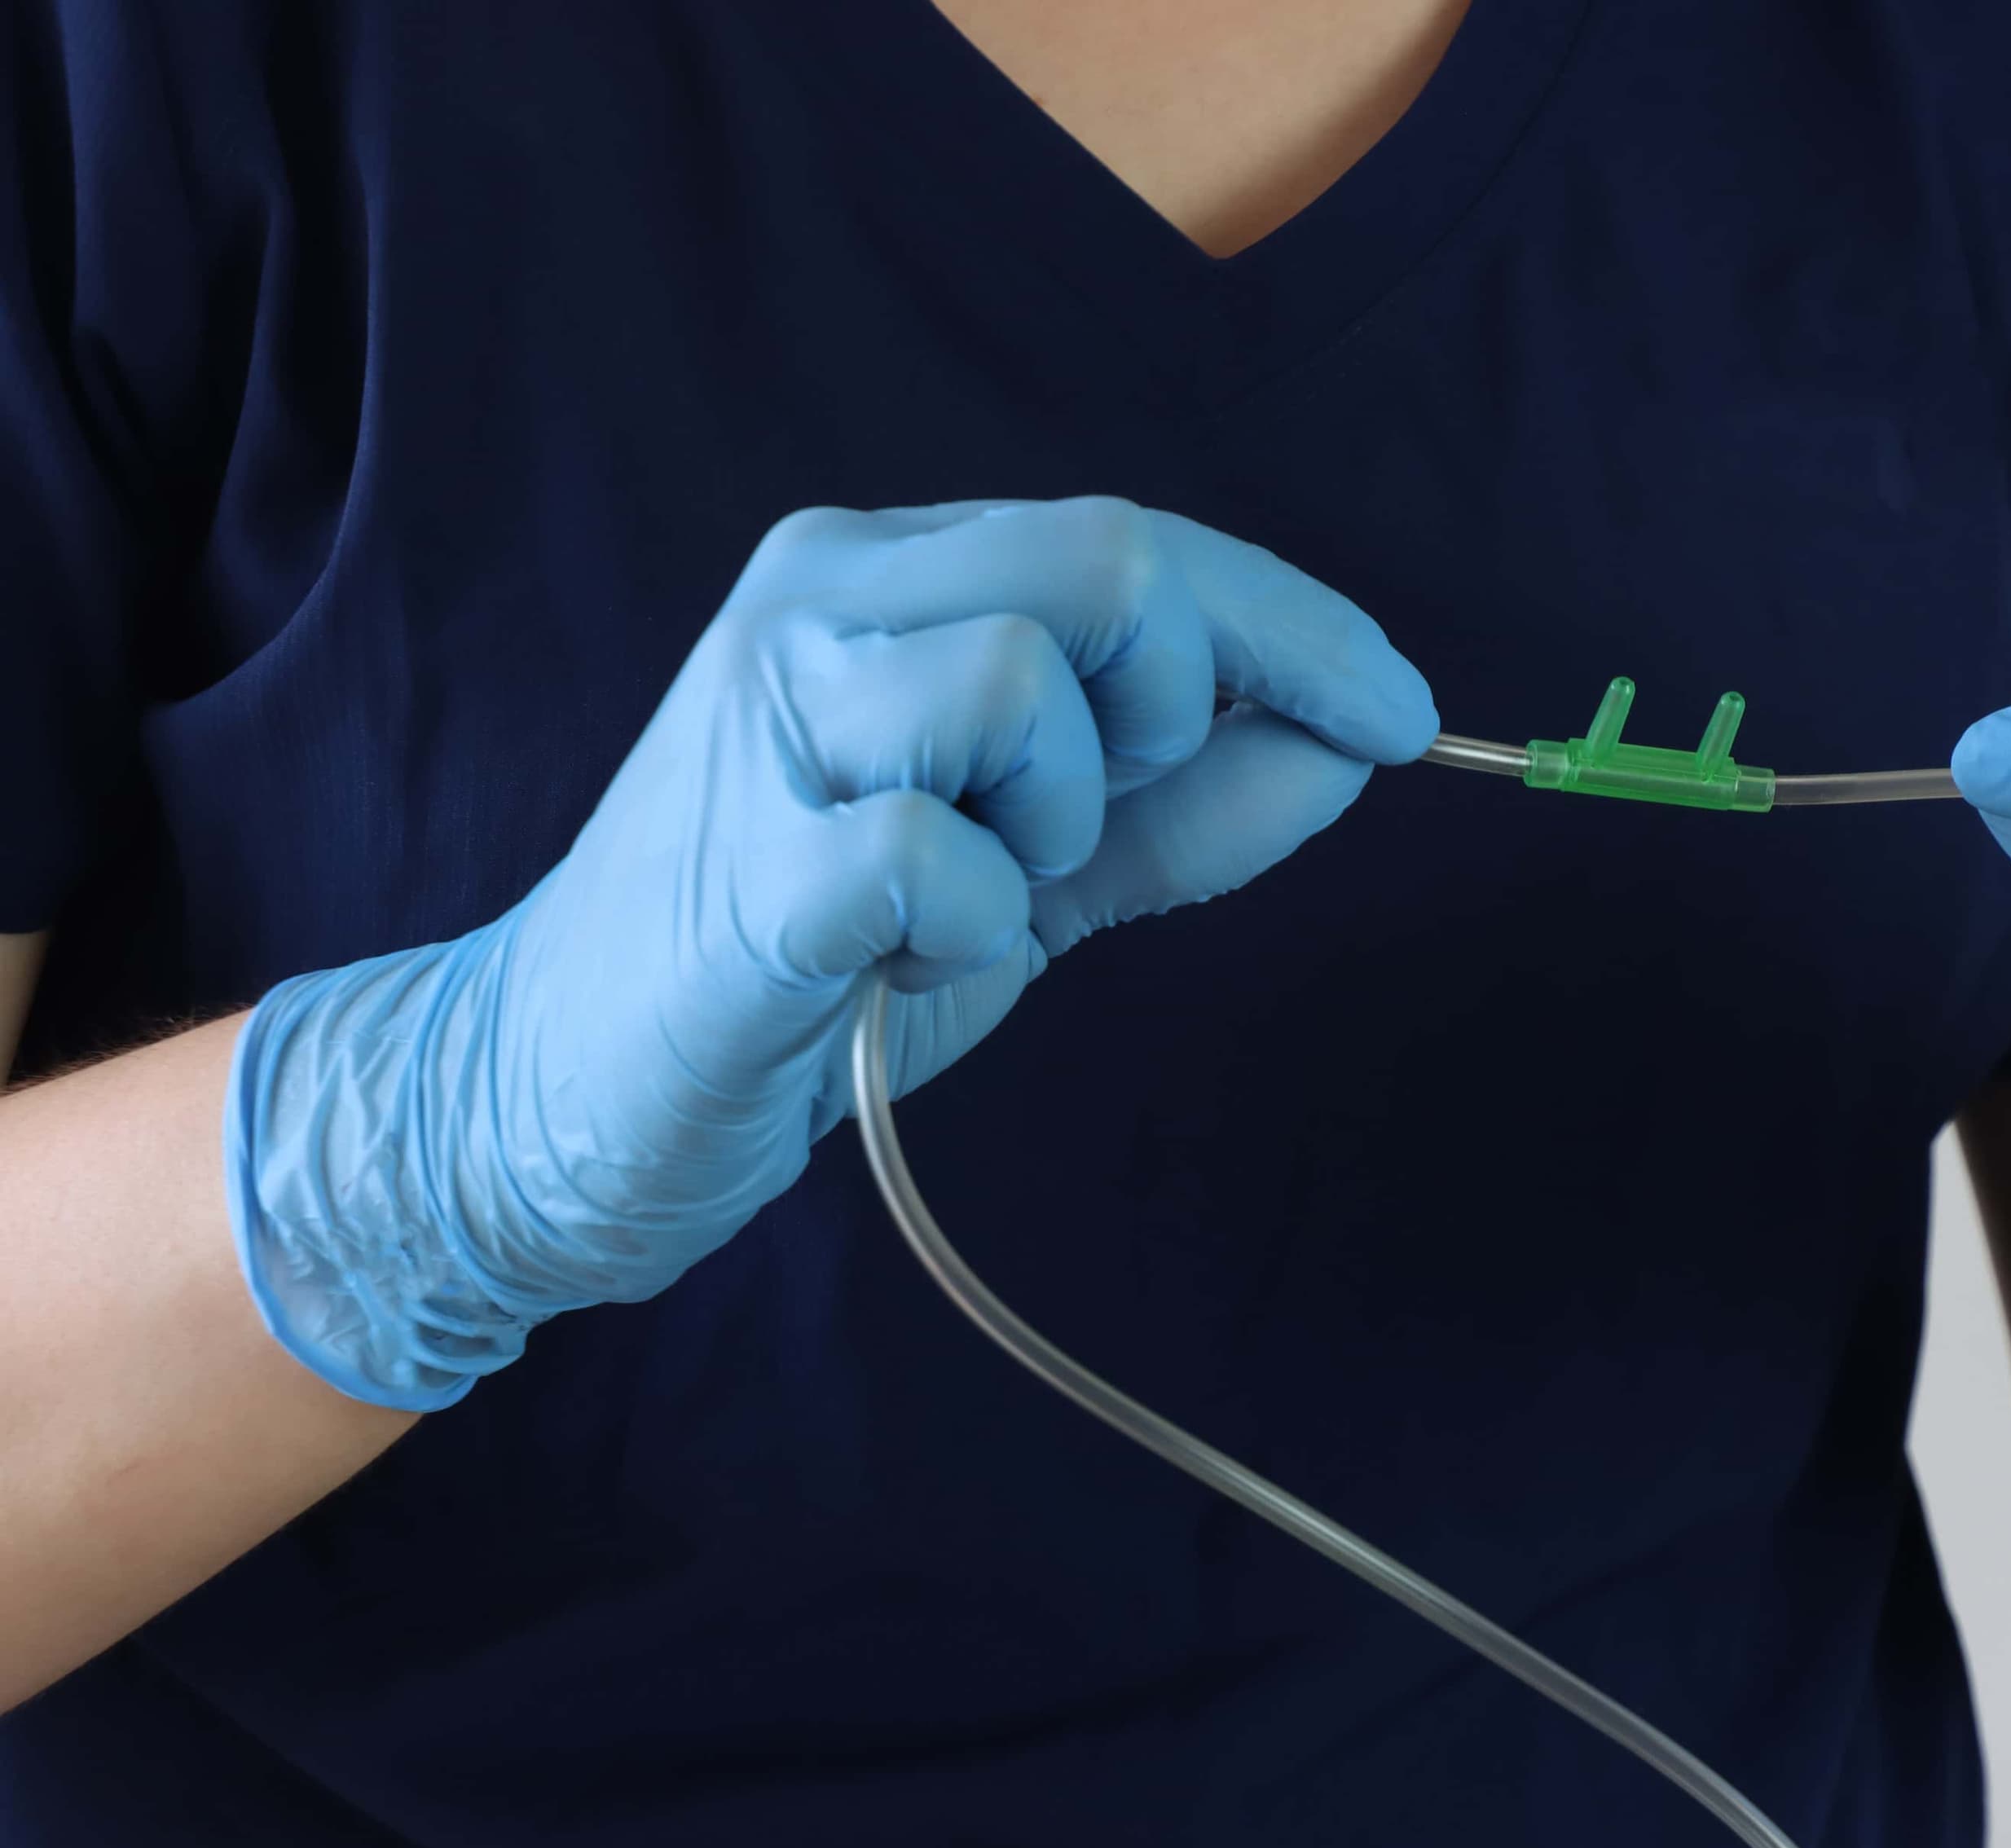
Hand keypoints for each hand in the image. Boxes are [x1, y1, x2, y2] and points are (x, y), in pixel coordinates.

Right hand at [228, 498, 1436, 1408]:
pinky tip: (900, 964)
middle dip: (1175, 712)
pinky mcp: (751, 872)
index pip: (1140, 543)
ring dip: (1056, 827)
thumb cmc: (806, 966)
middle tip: (1088, 831)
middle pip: (1107, 569)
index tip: (1405, 714)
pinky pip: (946, 856)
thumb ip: (1184, 808)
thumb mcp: (1031, 870)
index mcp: (887, 578)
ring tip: (963, 896)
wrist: (561, 1097)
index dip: (1298, 627)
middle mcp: (819, 605)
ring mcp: (770, 725)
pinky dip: (974, 928)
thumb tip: (1348, 743)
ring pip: (1027, 686)